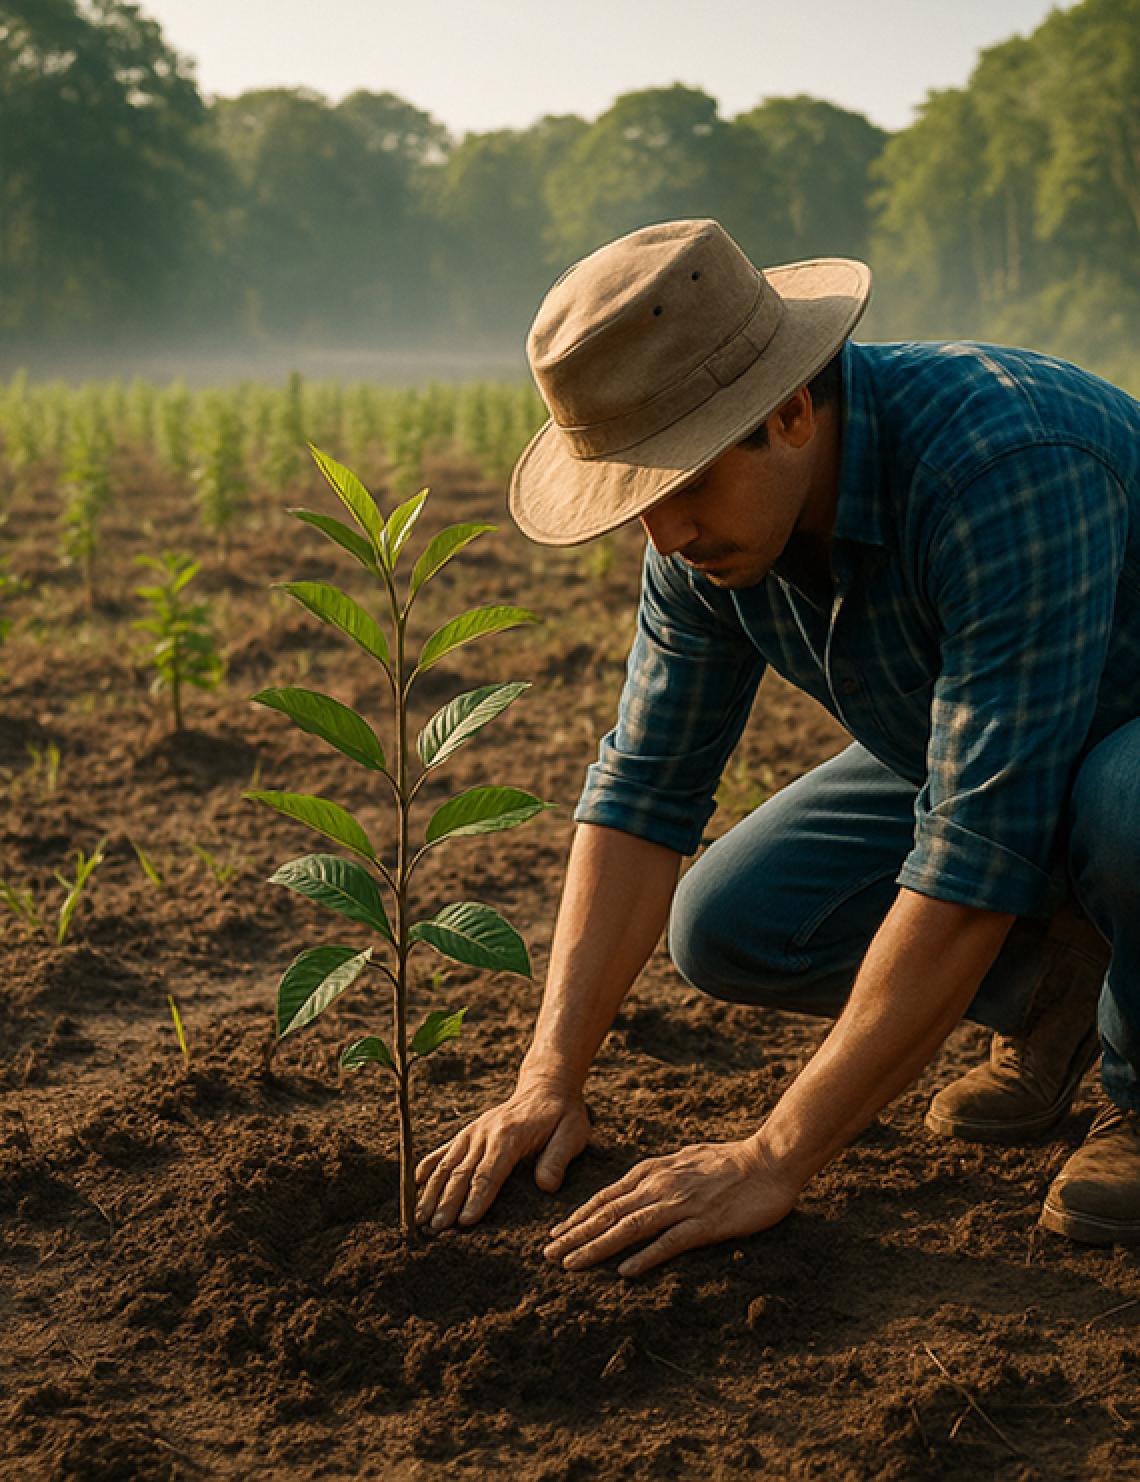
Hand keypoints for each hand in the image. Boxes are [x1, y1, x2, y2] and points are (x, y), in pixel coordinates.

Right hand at [414, 1073, 590, 1231]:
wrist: (547, 1087)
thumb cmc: (562, 1115)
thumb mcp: (572, 1133)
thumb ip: (558, 1158)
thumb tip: (546, 1186)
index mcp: (510, 1135)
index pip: (489, 1172)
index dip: (476, 1198)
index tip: (464, 1222)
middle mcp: (485, 1133)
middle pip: (462, 1172)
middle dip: (447, 1202)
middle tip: (435, 1229)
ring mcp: (474, 1132)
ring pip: (447, 1163)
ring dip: (432, 1191)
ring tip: (420, 1217)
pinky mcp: (469, 1133)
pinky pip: (445, 1150)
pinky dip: (428, 1165)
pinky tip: (415, 1182)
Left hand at [542, 1136, 799, 1277]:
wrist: (770, 1159)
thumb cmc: (730, 1160)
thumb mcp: (685, 1159)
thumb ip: (660, 1172)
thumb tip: (639, 1184)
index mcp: (654, 1171)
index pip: (607, 1196)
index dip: (579, 1216)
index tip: (556, 1233)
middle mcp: (661, 1186)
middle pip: (609, 1213)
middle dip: (575, 1234)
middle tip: (547, 1254)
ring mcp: (681, 1205)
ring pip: (629, 1227)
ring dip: (597, 1246)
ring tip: (571, 1264)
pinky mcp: (704, 1224)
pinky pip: (669, 1242)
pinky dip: (644, 1256)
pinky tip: (624, 1271)